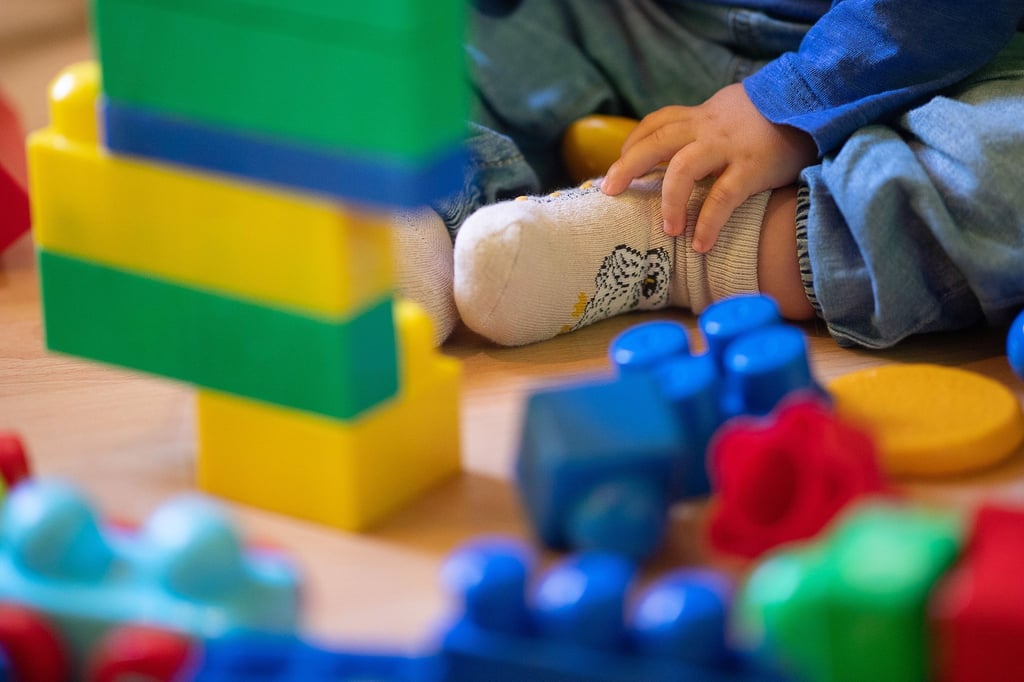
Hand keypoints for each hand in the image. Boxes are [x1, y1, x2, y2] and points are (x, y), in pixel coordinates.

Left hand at [600, 83, 816, 251]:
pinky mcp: (752, 167)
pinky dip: (707, 223)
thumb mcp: (734, 113)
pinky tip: (700, 244)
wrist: (819, 101)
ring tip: (667, 230)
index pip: (656, 123)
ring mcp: (728, 147)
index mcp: (702, 116)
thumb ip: (710, 128)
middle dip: (627, 166)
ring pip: (681, 169)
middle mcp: (708, 128)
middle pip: (654, 142)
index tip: (621, 165)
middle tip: (609, 191)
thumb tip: (688, 154)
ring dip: (668, 202)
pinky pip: (721, 198)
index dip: (634, 143)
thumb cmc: (775, 117)